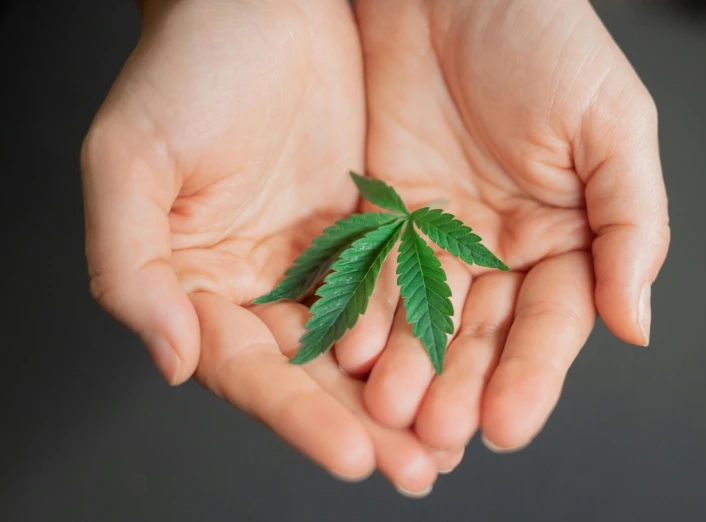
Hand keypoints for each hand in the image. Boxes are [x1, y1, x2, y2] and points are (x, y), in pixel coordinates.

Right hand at [82, 0, 457, 491]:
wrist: (262, 3)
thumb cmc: (186, 69)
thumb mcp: (130, 162)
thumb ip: (130, 268)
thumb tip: (171, 361)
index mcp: (200, 283)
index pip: (248, 370)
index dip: (296, 416)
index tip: (352, 453)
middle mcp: (262, 282)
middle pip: (312, 374)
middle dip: (362, 425)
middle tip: (415, 469)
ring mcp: (320, 257)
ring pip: (364, 343)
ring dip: (404, 394)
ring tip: (446, 443)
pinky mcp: (370, 226)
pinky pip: (401, 287)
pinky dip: (426, 330)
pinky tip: (460, 366)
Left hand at [337, 0, 669, 450]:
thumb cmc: (543, 37)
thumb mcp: (610, 124)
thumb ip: (632, 226)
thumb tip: (635, 325)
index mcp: (566, 236)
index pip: (552, 322)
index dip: (531, 375)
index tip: (507, 422)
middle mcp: (499, 247)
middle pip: (483, 332)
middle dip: (461, 384)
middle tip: (439, 430)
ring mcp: (438, 235)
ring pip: (424, 316)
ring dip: (409, 365)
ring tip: (391, 409)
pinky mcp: (382, 215)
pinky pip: (373, 273)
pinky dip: (366, 313)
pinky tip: (354, 351)